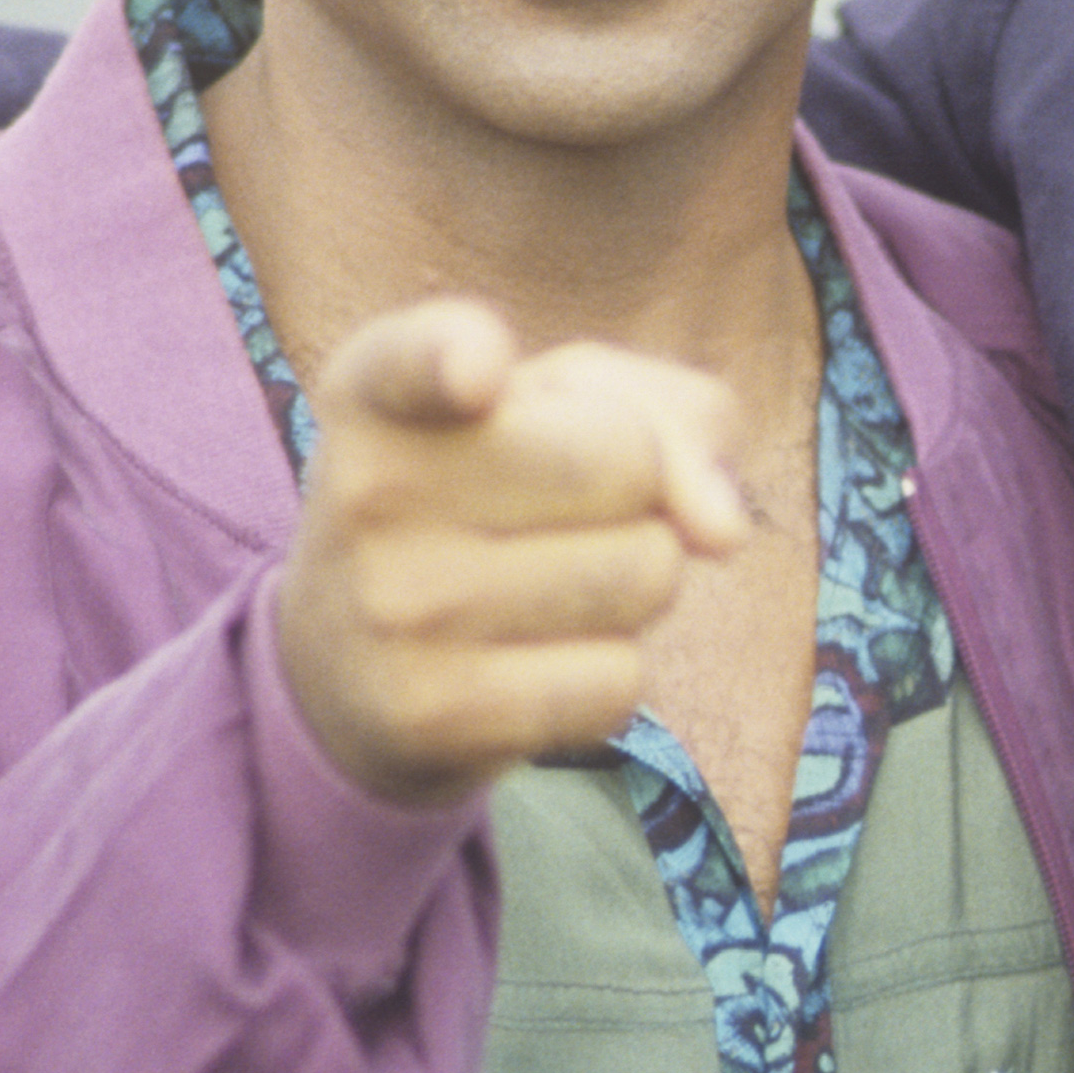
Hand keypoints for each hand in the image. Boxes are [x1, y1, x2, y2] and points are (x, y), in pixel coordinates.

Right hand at [273, 303, 749, 810]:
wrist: (349, 674)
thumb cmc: (481, 505)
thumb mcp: (551, 414)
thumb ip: (662, 414)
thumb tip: (724, 532)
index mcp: (374, 393)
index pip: (415, 357)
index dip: (459, 355)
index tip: (481, 374)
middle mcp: (364, 494)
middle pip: (628, 460)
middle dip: (635, 493)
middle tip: (549, 520)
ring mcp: (392, 612)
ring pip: (646, 574)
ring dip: (632, 585)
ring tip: (539, 589)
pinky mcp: (430, 717)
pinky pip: (620, 682)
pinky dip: (606, 675)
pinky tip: (526, 666)